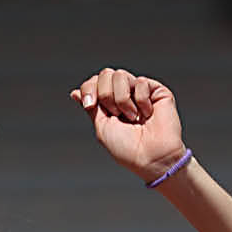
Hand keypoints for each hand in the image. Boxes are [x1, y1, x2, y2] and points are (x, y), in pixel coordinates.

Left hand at [69, 69, 187, 184]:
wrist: (150, 156)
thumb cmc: (127, 148)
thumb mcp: (101, 126)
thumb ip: (91, 106)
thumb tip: (75, 92)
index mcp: (109, 103)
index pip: (94, 81)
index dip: (89, 89)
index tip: (89, 105)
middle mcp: (124, 94)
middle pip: (105, 74)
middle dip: (106, 95)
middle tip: (116, 115)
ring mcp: (140, 91)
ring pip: (120, 75)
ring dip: (122, 100)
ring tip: (132, 117)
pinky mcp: (156, 90)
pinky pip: (140, 82)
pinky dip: (141, 101)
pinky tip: (147, 114)